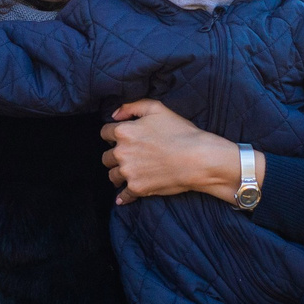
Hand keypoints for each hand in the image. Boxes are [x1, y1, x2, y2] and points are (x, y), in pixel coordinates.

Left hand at [101, 98, 256, 202]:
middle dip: (115, 156)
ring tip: (130, 173)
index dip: (113, 135)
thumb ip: (132, 106)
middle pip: (106, 157)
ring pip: (112, 176)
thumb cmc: (181, 132)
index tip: (122, 139)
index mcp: (123, 132)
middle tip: (128, 157)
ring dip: (119, 174)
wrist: (198, 158)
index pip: (105, 133)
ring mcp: (128, 172)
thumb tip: (114, 114)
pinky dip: (124, 197)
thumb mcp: (157, 108)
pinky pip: (123, 195)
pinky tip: (123, 198)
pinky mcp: (137, 188)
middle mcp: (121, 153)